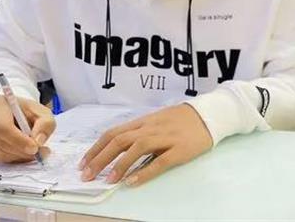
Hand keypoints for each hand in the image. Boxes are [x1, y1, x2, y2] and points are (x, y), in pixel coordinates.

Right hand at [0, 95, 54, 162]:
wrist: (15, 113)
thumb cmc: (28, 112)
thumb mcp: (43, 112)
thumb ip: (46, 124)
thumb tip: (38, 141)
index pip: (3, 126)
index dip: (19, 140)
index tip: (35, 148)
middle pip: (0, 141)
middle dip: (21, 150)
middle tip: (38, 153)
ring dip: (18, 156)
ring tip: (33, 152)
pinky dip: (12, 159)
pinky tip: (22, 153)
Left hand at [79, 104, 212, 186]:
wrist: (210, 114)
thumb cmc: (182, 119)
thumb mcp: (158, 121)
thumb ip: (140, 132)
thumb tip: (118, 147)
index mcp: (144, 122)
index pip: (114, 133)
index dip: (96, 148)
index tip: (84, 163)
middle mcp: (151, 128)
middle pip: (120, 140)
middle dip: (100, 158)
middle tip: (87, 175)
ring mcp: (166, 138)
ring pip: (137, 148)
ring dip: (119, 165)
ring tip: (107, 180)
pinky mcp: (180, 149)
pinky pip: (159, 161)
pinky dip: (144, 172)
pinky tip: (132, 181)